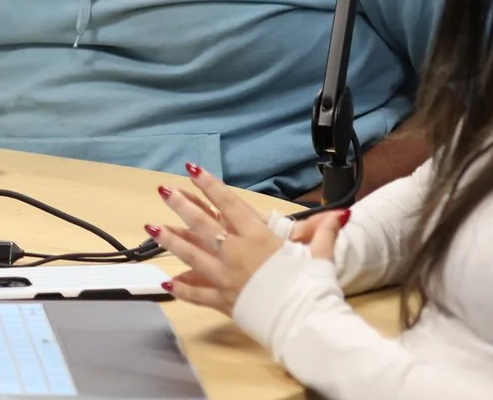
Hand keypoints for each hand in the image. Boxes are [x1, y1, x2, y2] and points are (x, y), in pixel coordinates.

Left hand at [146, 163, 343, 316]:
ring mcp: (225, 278)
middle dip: (181, 205)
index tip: (192, 169)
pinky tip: (166, 283)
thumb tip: (342, 214)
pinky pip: (197, 294)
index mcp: (258, 238)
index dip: (210, 185)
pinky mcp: (223, 302)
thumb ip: (324, 233)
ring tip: (151, 228)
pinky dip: (182, 289)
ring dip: (170, 240)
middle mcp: (235, 254)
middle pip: (202, 224)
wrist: (305, 323)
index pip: (229, 205)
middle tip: (163, 190)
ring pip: (190, 254)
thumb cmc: (312, 288)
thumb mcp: (321, 257)